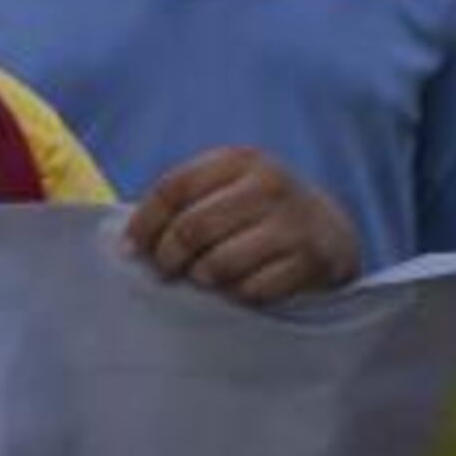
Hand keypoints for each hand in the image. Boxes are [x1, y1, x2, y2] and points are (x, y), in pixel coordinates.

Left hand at [124, 147, 360, 305]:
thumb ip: (182, 206)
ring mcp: (294, 221)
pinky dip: (237, 295)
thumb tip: (125, 244)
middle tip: (168, 271)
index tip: (131, 250)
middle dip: (169, 257)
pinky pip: (250, 289)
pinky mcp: (312, 260)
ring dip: (203, 278)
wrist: (330, 234)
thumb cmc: (256, 216)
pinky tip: (241, 288)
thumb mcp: (224, 193)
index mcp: (239, 160)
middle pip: (192, 228)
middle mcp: (270, 183)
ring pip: (218, 263)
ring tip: (206, 277)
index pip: (173, 189)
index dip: (144, 224)